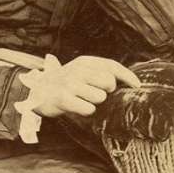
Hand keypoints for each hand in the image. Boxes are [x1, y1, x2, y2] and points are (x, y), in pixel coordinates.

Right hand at [23, 55, 140, 118]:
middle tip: (94, 94)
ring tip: (81, 100)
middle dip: (106, 92)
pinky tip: (76, 107)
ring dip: (94, 102)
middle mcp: (78, 69)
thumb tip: (126, 82)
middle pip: (108, 82)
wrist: (35, 91)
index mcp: (84, 61)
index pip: (111, 65)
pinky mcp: (63, 97)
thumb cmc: (64, 83)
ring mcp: (70, 83)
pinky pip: (88, 109)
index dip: (127, 75)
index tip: (137, 85)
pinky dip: (85, 111)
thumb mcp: (80, 71)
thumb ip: (99, 72)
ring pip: (99, 97)